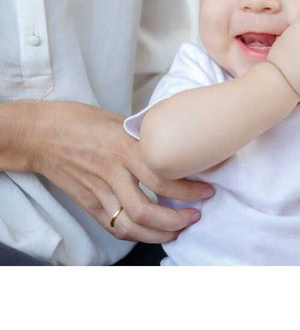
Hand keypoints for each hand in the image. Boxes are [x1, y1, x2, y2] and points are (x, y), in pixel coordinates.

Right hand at [7, 100, 214, 243]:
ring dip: (158, 234)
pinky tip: (149, 232)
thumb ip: (143, 138)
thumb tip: (169, 147)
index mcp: (124, 147)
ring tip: (176, 231)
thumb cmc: (81, 120)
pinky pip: (112, 225)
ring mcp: (98, 190)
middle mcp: (113, 172)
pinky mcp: (87, 202)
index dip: (189, 190)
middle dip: (177, 219)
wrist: (40, 133)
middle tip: (195, 216)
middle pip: (148, 209)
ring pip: (130, 225)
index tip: (206, 192)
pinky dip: (134, 233)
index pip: (163, 177)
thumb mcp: (118, 121)